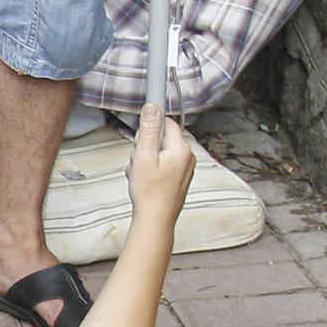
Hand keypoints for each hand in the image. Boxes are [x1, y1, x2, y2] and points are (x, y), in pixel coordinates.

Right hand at [127, 104, 195, 223]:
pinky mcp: (179, 178)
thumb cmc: (150, 192)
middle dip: (146, 147)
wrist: (155, 219)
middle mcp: (187, 157)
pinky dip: (152, 169)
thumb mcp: (144, 156)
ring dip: (147, 160)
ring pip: (161, 152)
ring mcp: (184, 169)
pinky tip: (146, 181)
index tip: (140, 134)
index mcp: (181, 149)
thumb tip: (152, 107)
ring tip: (141, 174)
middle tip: (139, 161)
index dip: (151, 127)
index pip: (167, 123)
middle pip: (163, 138)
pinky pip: (164, 165)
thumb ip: (148, 130)